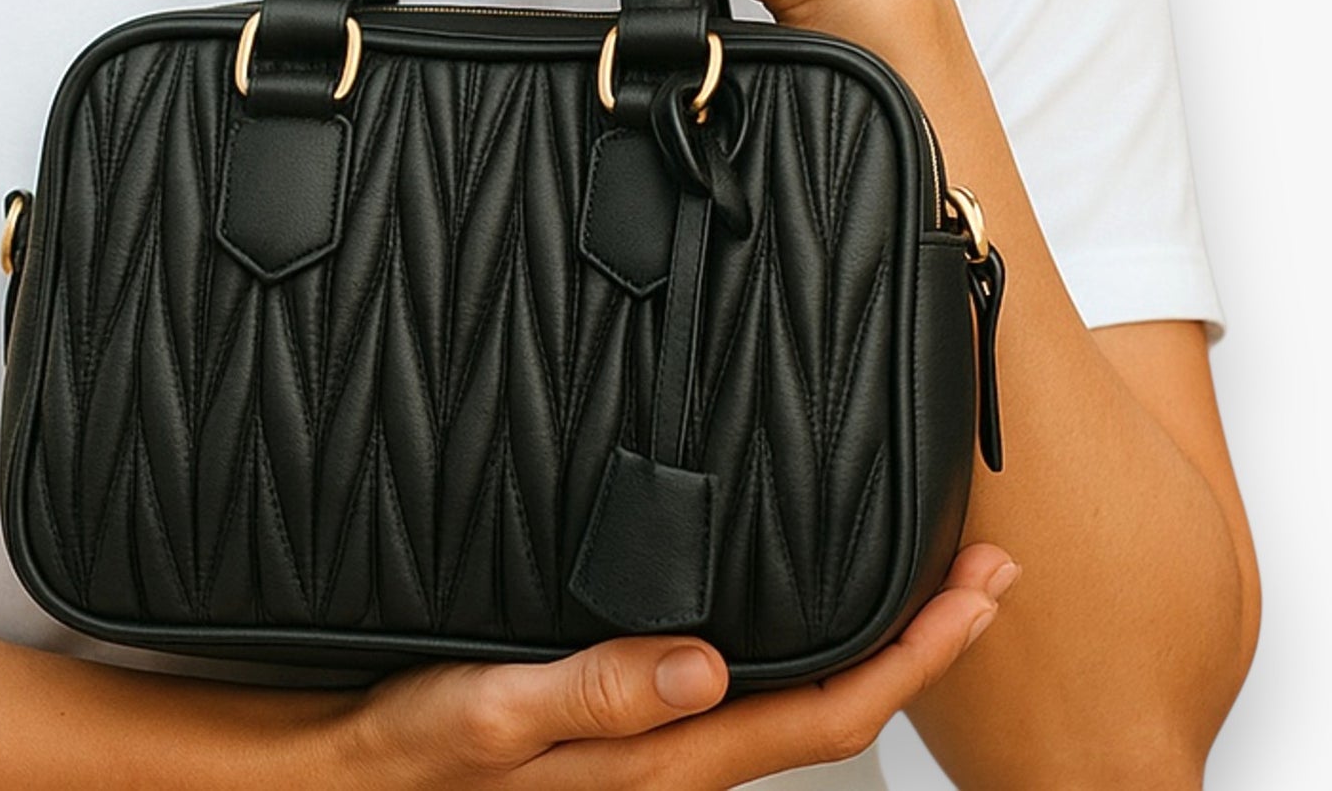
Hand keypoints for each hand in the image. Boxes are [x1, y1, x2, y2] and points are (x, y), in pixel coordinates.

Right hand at [331, 545, 1017, 788]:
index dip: (915, 657)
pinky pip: (743, 687)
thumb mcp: (488, 714)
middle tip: (985, 565)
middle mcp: (679, 757)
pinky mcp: (628, 721)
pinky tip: (797, 601)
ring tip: (920, 576)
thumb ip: (593, 694)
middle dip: (921, 641)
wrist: (346, 766)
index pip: (828, 714)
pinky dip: (801, 641)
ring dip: (872, 640)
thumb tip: (705, 666)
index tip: (978, 593)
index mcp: (665, 760)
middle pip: (835, 706)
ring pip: (796, 697)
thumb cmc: (409, 744)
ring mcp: (658, 744)